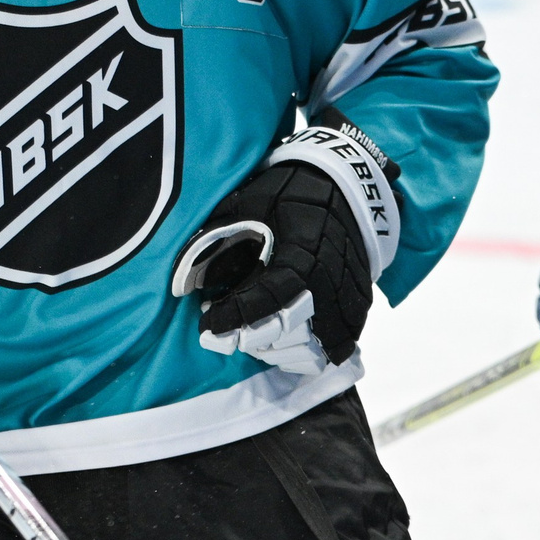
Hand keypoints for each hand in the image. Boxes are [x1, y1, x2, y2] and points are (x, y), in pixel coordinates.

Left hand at [172, 120, 400, 374]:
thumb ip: (213, 241)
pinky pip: (334, 349)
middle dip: (249, 338)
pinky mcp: (358, 307)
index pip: (266, 300)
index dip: (233, 318)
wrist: (348, 184)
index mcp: (302, 254)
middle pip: (285, 333)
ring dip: (274, 350)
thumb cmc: (292, 190)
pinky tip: (282, 346)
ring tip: (251, 335)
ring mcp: (348, 299)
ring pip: (308, 350)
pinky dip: (305, 355)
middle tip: (225, 333)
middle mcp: (329, 282)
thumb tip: (182, 285)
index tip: (207, 325)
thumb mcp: (246, 203)